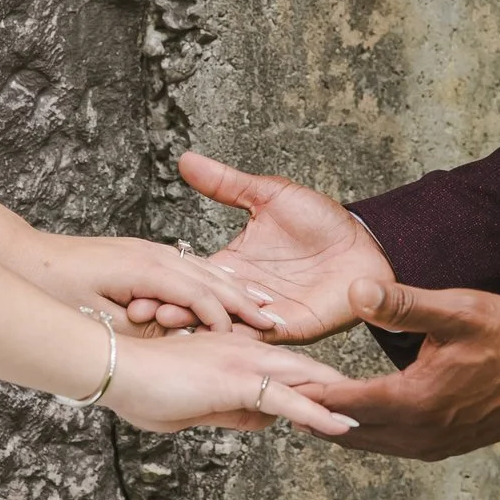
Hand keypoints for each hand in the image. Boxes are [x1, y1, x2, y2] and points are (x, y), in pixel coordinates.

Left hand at [18, 232, 279, 334]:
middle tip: (275, 322)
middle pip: (211, 277)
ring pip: (202, 268)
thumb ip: (148, 332)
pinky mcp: (140, 254)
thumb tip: (179, 345)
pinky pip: (187, 266)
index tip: (254, 342)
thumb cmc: (58, 291)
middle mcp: (154, 254)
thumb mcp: (104, 321)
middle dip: (244, 300)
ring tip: (260, 306)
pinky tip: (221, 292)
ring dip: (232, 287)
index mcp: (148, 270)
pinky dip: (211, 280)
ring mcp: (148, 251)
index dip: (229, 320)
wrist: (25, 259)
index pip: (202, 295)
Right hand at [102, 323, 359, 438]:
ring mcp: (243, 360)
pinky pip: (289, 399)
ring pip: (305, 379)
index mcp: (232, 350)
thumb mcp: (192, 407)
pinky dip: (319, 414)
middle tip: (369, 407)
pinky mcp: (238, 378)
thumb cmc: (140, 385)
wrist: (112, 367)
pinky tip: (343, 427)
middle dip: (338, 389)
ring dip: (338, 401)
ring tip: (370, 417)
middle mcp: (244, 349)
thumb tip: (266, 422)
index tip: (338, 402)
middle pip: (305, 368)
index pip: (285, 368)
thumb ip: (230, 410)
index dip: (313, 385)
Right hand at [152, 152, 394, 342]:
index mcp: (232, 265)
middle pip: (199, 307)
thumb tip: (184, 159)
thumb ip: (225, 184)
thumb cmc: (319, 219)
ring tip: (172, 322)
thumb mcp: (267, 195)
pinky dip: (241, 339)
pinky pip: (263, 340)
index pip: (190, 277)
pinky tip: (220, 335)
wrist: (365, 240)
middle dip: (170, 308)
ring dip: (199, 327)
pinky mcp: (294, 328)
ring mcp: (266, 315)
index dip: (164, 281)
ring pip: (224, 327)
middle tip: (142, 308)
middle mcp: (244, 294)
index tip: (134, 284)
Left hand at [289, 278, 499, 459]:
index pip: (342, 404)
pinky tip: (353, 412)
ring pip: (367, 443)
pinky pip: (390, 445)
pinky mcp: (445, 445)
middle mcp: (420, 435)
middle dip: (312, 410)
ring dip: (336, 422)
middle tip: (275, 388)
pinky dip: (363, 430)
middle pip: (346, 432)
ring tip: (304, 398)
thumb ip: (403, 304)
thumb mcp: (458, 311)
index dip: (305, 389)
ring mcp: (433, 445)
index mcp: (415, 403)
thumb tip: (356, 291)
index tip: (272, 377)